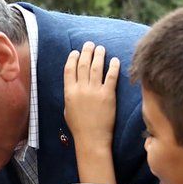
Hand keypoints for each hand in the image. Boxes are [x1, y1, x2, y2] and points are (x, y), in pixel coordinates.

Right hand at [63, 41, 119, 183]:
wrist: (92, 138)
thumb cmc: (79, 127)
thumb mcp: (68, 110)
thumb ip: (70, 94)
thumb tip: (73, 83)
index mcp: (69, 92)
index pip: (70, 69)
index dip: (73, 58)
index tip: (76, 52)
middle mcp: (81, 89)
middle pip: (83, 64)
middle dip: (86, 52)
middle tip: (90, 44)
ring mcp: (95, 91)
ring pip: (96, 67)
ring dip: (99, 55)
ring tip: (101, 49)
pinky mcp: (108, 95)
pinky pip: (111, 76)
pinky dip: (113, 66)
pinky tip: (114, 60)